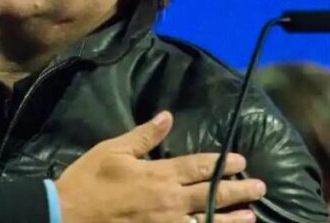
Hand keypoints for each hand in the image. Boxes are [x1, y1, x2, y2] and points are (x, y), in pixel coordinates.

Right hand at [54, 111, 265, 222]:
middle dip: (238, 190)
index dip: (222, 163)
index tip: (241, 160)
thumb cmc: (88, 180)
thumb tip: (167, 117)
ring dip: (232, 218)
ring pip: (208, 222)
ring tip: (251, 216)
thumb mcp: (112, 149)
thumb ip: (143, 135)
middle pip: (211, 194)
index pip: (198, 166)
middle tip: (260, 187)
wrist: (69, 216)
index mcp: (158, 174)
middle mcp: (170, 201)